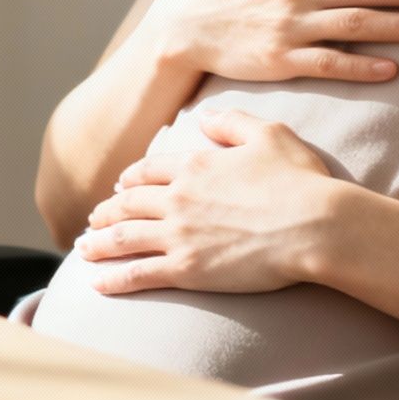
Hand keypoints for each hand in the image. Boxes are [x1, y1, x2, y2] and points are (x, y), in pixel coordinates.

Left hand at [77, 108, 341, 294]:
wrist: (315, 226)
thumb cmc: (299, 180)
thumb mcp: (268, 134)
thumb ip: (232, 122)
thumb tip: (204, 116)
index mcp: (194, 165)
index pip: (148, 170)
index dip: (130, 178)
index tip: (120, 186)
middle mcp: (178, 198)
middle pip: (128, 203)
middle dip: (106, 211)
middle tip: (93, 218)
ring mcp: (179, 234)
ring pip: (124, 238)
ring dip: (98, 242)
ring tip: (83, 249)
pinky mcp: (187, 269)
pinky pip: (138, 274)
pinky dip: (113, 278)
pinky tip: (96, 283)